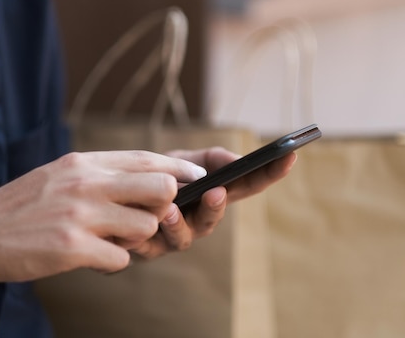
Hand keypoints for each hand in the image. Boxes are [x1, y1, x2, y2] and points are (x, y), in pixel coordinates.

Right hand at [0, 150, 207, 284]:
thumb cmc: (20, 207)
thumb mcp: (59, 175)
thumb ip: (101, 176)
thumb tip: (148, 181)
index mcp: (84, 163)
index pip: (149, 159)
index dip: (181, 170)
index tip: (199, 178)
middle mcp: (86, 183)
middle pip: (162, 188)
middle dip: (164, 208)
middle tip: (143, 219)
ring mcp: (80, 214)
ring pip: (147, 228)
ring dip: (135, 241)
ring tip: (107, 241)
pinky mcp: (71, 247)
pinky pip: (120, 259)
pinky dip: (110, 261)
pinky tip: (86, 257)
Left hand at [129, 147, 296, 258]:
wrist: (115, 195)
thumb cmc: (156, 176)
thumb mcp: (181, 160)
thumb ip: (210, 158)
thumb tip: (237, 161)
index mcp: (212, 195)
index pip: (247, 185)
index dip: (270, 173)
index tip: (289, 156)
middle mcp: (198, 220)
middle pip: (214, 218)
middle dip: (215, 207)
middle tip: (214, 193)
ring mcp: (174, 236)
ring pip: (183, 237)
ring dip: (178, 224)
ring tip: (169, 209)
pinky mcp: (147, 248)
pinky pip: (146, 247)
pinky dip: (141, 238)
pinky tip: (133, 230)